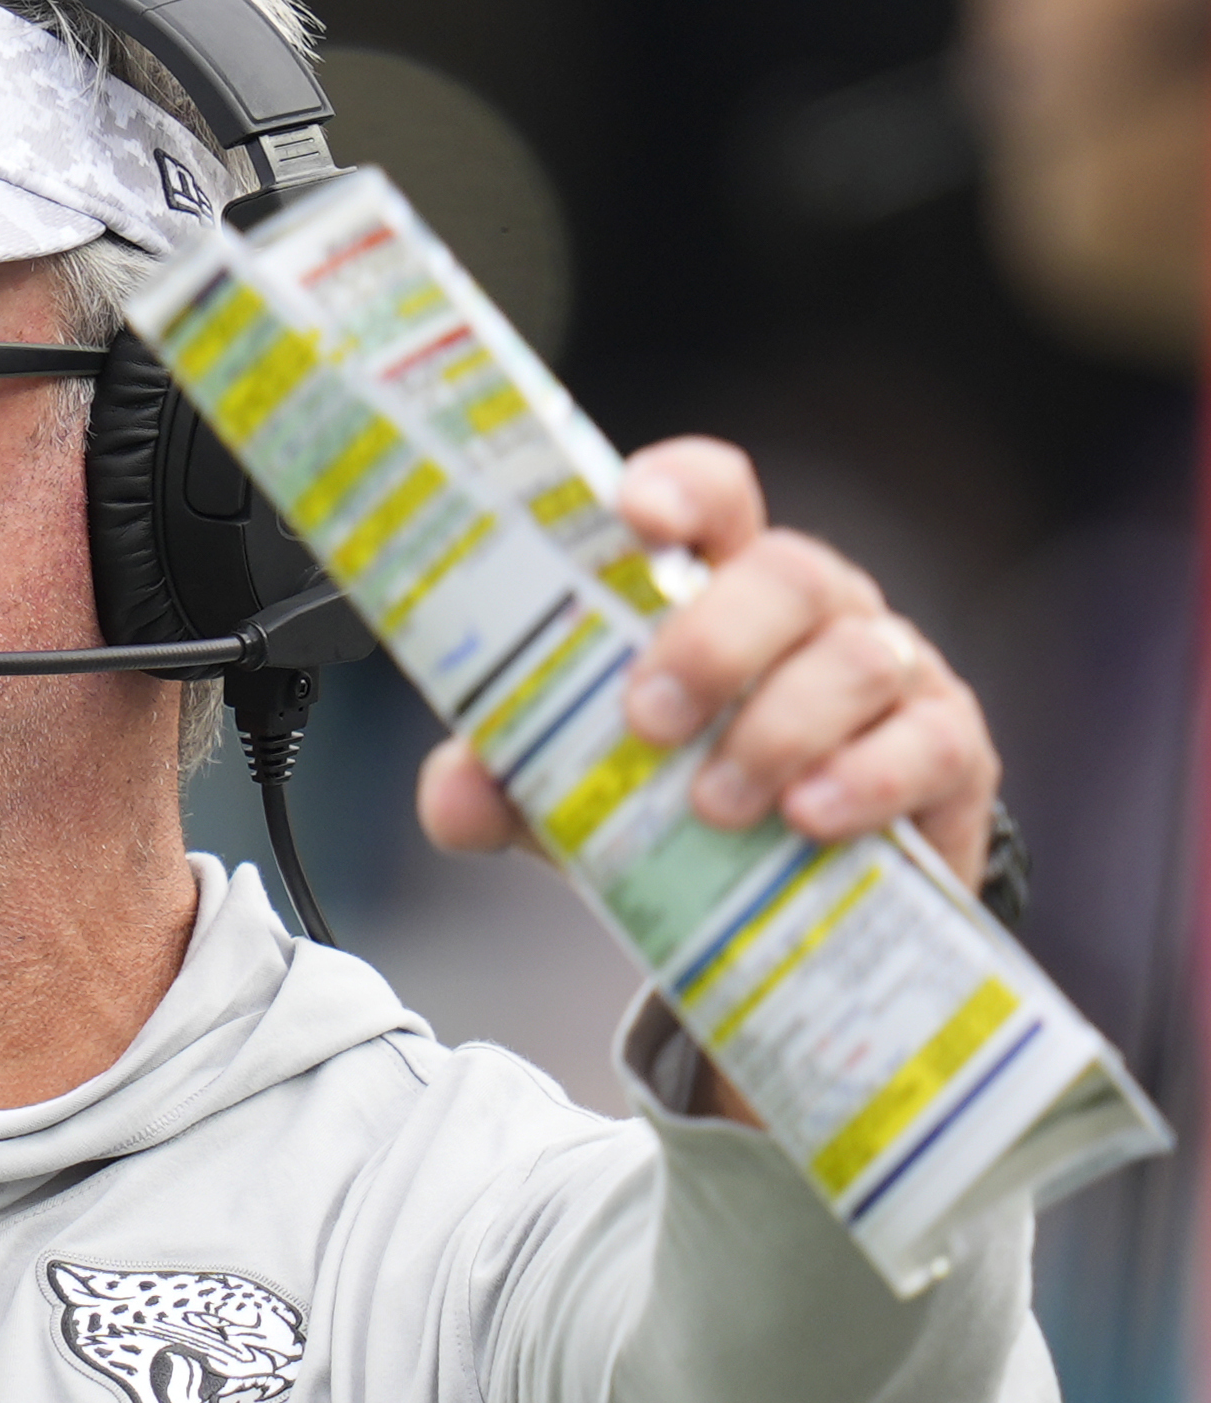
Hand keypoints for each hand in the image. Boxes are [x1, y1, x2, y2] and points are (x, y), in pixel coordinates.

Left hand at [417, 436, 999, 889]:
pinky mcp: (948, 752)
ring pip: (857, 658)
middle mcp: (813, 611)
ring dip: (778, 728)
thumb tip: (453, 797)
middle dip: (715, 642)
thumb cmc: (674, 809)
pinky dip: (867, 778)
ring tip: (714, 804)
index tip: (637, 514)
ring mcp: (892, 673)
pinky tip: (810, 818)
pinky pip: (928, 744)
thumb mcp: (576, 801)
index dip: (681, 489)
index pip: (715, 498)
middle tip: (648, 721)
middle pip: (788, 574)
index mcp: (717, 590)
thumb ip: (509, 786)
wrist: (789, 913)